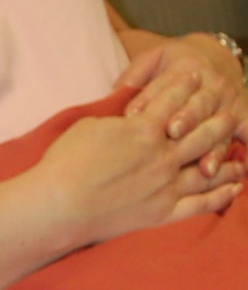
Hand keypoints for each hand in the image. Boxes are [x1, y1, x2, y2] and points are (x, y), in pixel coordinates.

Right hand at [35, 69, 241, 245]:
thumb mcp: (90, 126)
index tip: (196, 76)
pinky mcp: (162, 213)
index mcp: (144, 129)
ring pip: (208, 167)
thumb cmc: (65, 163)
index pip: (171, 100)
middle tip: (230, 109)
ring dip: (226, 156)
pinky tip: (234, 188)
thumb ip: (117, 121)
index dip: (184, 85)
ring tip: (240, 152)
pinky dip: (221, 195)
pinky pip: (201, 204)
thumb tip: (128, 119)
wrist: (58, 205)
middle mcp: (163, 155)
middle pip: (200, 131)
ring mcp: (166, 185)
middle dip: (217, 117)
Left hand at [117, 34, 247, 164]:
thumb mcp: (153, 60)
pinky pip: (246, 133)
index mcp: (185, 68)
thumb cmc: (174, 65)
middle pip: (198, 105)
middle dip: (187, 118)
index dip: (148, 100)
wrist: (215, 58)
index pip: (165, 86)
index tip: (133, 116)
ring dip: (214, 149)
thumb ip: (134, 76)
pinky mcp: (242, 116)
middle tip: (172, 132)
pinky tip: (243, 168)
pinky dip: (246, 148)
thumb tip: (113, 95)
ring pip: (221, 127)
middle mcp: (212, 84)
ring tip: (205, 168)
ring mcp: (229, 102)